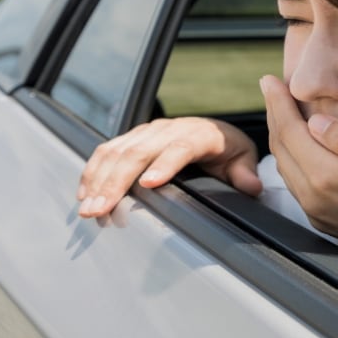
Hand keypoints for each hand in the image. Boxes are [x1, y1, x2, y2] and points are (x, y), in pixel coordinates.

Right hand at [77, 117, 261, 217]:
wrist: (216, 132)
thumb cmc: (229, 150)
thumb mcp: (243, 159)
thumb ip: (245, 173)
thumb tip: (252, 187)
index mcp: (200, 133)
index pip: (180, 147)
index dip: (165, 164)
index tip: (149, 184)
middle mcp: (170, 128)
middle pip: (139, 151)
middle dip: (116, 181)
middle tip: (100, 209)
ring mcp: (148, 131)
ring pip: (118, 151)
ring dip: (98, 179)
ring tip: (88, 207)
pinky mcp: (133, 138)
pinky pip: (108, 150)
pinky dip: (93, 170)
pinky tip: (85, 192)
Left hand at [260, 75, 337, 281]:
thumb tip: (316, 122)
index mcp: (329, 178)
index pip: (291, 132)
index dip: (278, 103)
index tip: (270, 80)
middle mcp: (316, 199)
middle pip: (282, 149)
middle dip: (274, 115)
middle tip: (271, 87)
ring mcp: (320, 214)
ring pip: (286, 167)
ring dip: (281, 136)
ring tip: (282, 110)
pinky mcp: (328, 222)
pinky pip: (298, 183)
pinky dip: (292, 157)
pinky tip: (301, 144)